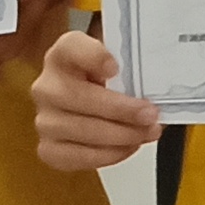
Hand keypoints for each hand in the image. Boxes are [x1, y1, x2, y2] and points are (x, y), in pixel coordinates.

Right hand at [28, 29, 158, 171]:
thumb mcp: (121, 60)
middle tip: (150, 114)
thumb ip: (133, 61)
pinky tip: (130, 147)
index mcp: (63, 54)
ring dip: (119, 135)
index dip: (92, 56)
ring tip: (147, 132)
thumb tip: (160, 76)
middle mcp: (47, 85)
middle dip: (118, 109)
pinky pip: (75, 157)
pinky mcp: (48, 148)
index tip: (115, 67)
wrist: (91, 98)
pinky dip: (107, 155)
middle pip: (76, 96)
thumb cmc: (112, 78)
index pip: (71, 47)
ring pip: (78, 130)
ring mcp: (44, 119)